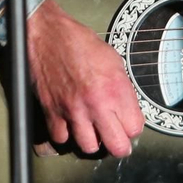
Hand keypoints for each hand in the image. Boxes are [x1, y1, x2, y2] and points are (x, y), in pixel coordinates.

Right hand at [30, 0, 143, 157]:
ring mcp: (73, 110)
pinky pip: (62, 139)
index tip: (128, 124)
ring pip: (89, 147)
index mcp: (115, 89)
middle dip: (119, 145)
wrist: (48, 34)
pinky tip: (70, 125)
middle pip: (116, 146)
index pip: (134, 128)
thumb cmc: (81, 43)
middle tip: (116, 139)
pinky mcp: (52, 112)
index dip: (132, 128)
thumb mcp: (114, 61)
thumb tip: (126, 110)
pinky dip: (67, 135)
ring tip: (93, 131)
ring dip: (93, 141)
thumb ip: (122, 90)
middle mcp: (96, 104)